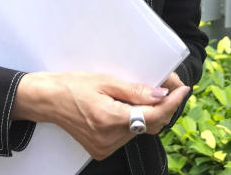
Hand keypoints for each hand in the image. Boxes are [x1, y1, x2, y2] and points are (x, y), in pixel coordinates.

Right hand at [12, 71, 189, 159]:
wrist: (48, 100)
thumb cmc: (73, 86)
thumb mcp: (105, 81)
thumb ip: (135, 91)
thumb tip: (162, 95)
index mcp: (110, 119)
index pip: (153, 115)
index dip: (172, 102)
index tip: (183, 89)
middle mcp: (109, 139)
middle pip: (150, 124)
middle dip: (163, 105)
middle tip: (168, 86)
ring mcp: (105, 147)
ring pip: (141, 131)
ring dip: (149, 113)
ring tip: (146, 93)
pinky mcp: (102, 150)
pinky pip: (128, 135)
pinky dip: (135, 121)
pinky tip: (130, 106)